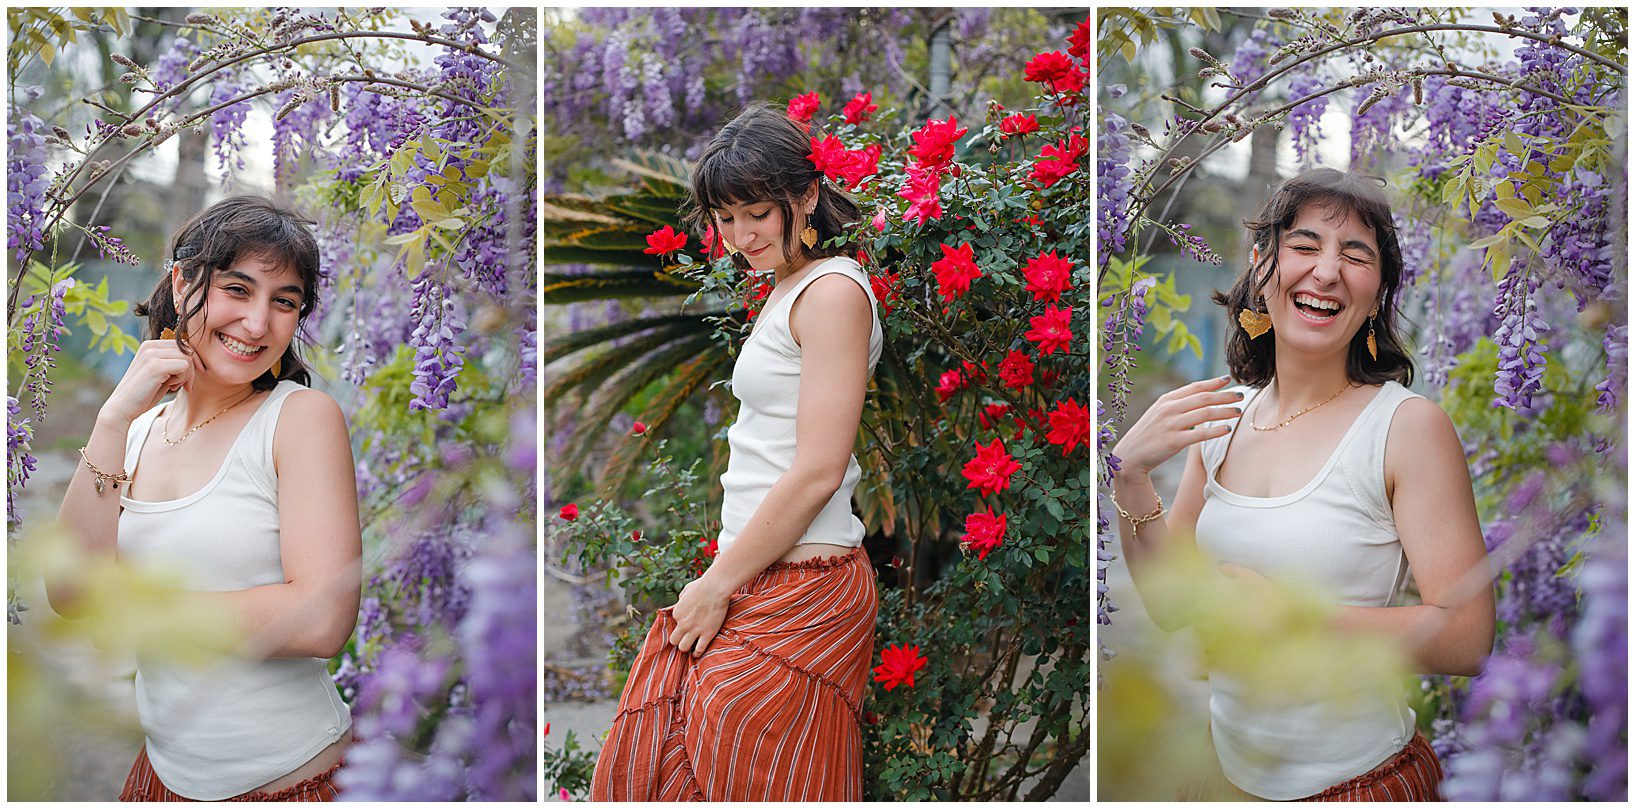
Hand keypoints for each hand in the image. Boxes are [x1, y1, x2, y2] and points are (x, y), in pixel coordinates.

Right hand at [98, 339, 197, 426]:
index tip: (186, 379)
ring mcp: (151, 354)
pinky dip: (183, 379)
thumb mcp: (162, 374)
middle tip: (184, 385)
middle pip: (187, 349)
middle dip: (192, 369)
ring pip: (188, 357)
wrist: (123, 408)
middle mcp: (150, 345)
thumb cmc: (144, 394)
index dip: (191, 362)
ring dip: (187, 375)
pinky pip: (184, 366)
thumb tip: (197, 358)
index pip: (183, 345)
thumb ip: (174, 364)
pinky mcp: (155, 365)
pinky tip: (171, 387)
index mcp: (150, 345)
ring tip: (174, 386)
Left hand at [667, 576, 730, 657]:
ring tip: (692, 646)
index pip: (674, 625)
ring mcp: (694, 630)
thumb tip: (682, 602)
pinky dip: (697, 653)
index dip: (681, 625)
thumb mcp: (687, 590)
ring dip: (687, 648)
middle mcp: (683, 624)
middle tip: (686, 639)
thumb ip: (682, 598)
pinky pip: (698, 650)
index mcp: (677, 613)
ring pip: (683, 648)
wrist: (716, 588)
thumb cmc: (703, 585)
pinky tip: (698, 653)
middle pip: (674, 640)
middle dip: (679, 640)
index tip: (688, 624)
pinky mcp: (707, 634)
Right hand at [1111, 375, 1243, 477]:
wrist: (1131, 455)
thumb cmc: (1149, 434)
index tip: (1228, 380)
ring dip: (1225, 412)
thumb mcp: (1159, 413)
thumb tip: (1201, 399)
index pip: (1194, 387)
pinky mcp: (1174, 441)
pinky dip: (1216, 430)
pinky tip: (1227, 429)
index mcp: (1166, 400)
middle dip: (1225, 396)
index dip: (1213, 382)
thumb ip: (1177, 405)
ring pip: (1205, 414)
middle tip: (1241, 395)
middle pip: (1203, 398)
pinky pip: (1200, 434)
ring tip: (1238, 412)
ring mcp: (1171, 424)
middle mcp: (1169, 409)